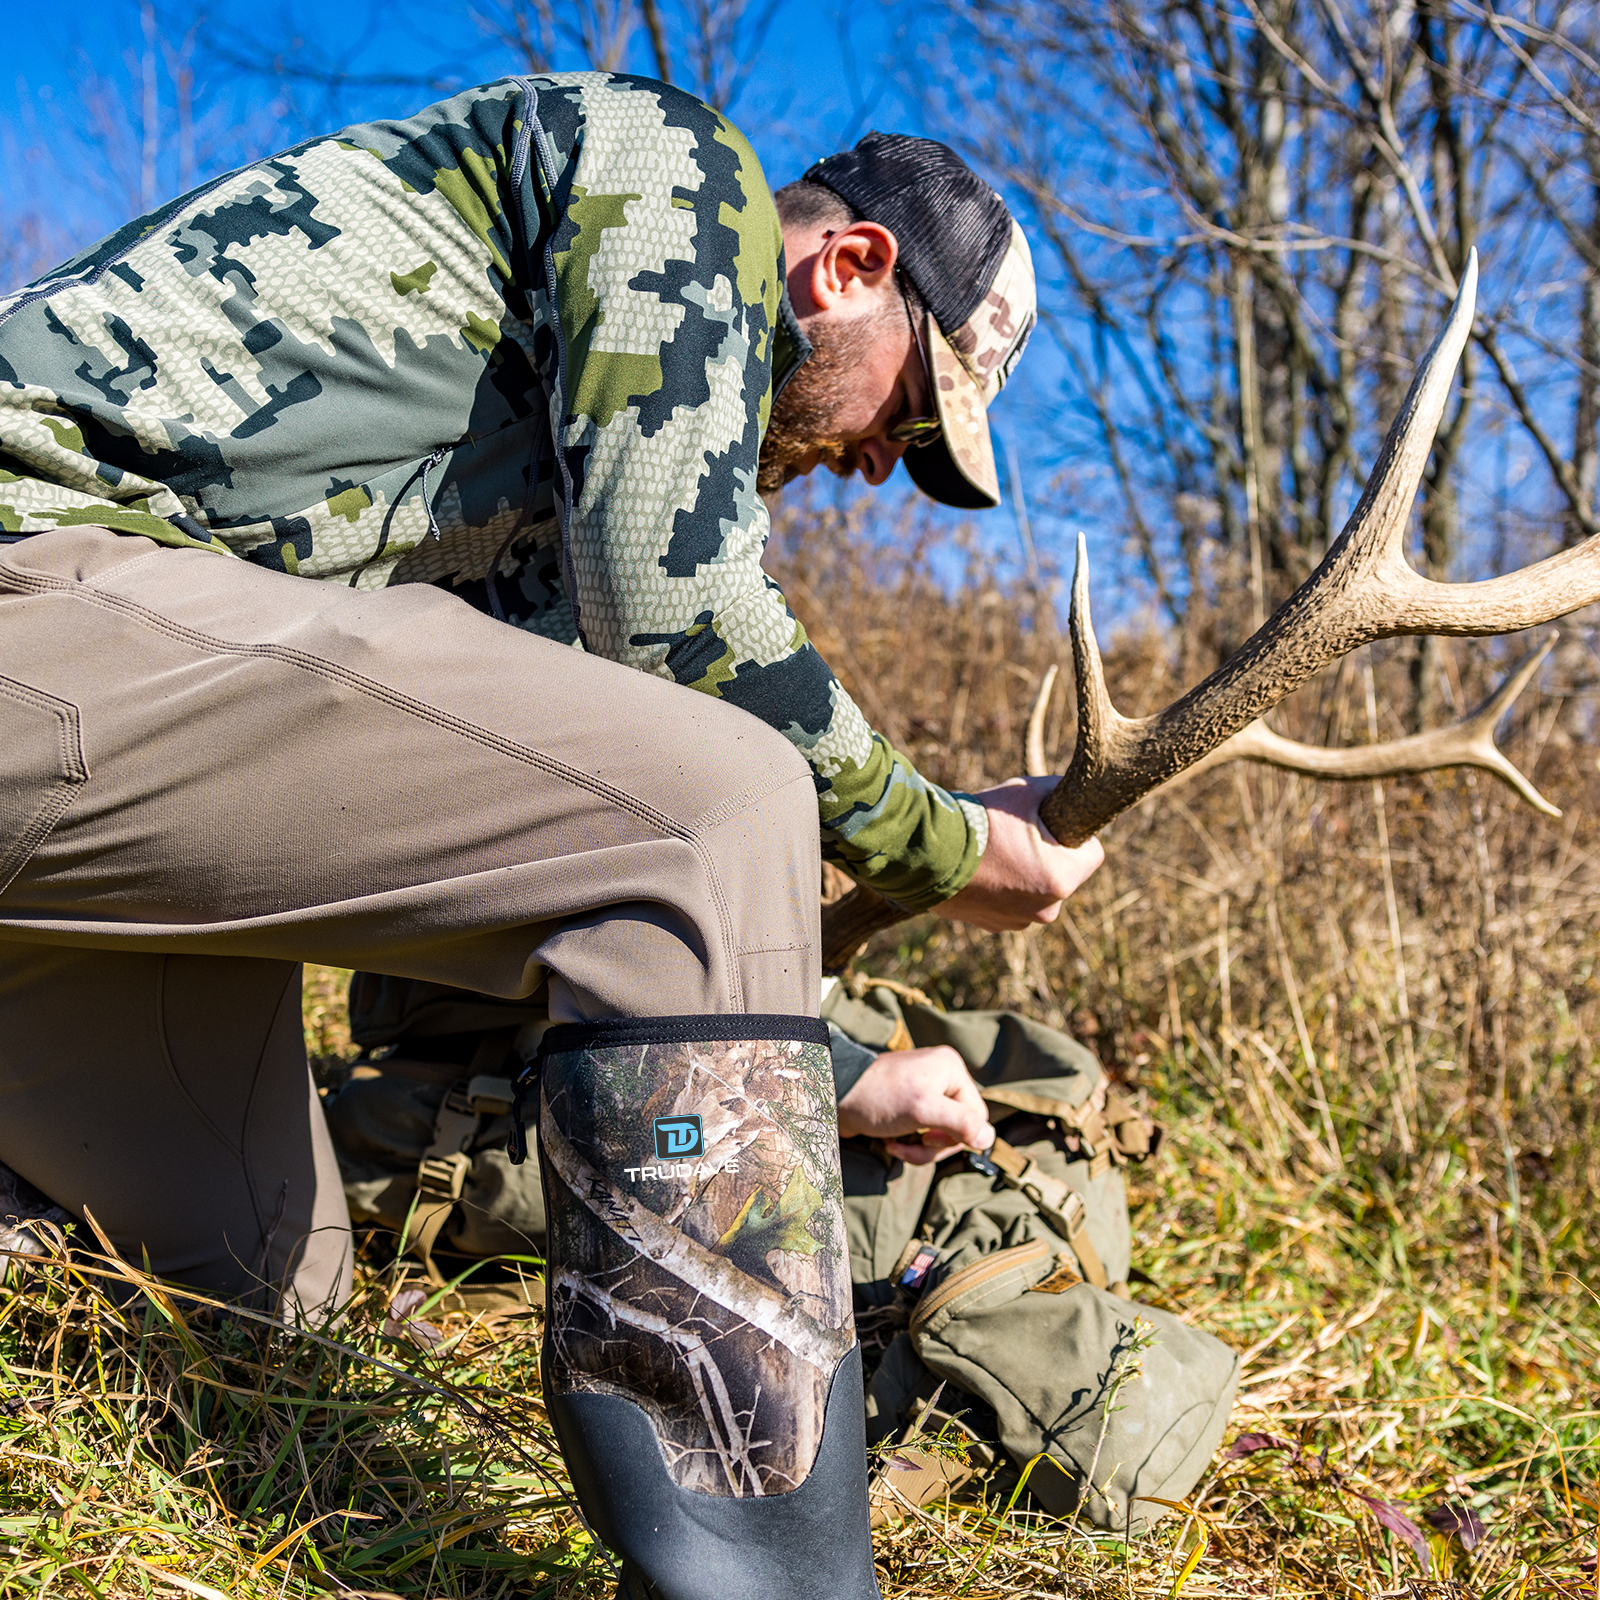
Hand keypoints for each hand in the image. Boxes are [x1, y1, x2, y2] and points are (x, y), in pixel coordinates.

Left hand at [835, 1046, 992, 1163]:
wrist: (833, 1095)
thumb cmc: (878, 1098)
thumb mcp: (923, 1110)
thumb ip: (960, 1123)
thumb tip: (989, 1139)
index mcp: (951, 1069)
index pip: (977, 1116)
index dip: (958, 1136)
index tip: (929, 1139)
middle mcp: (941, 1077)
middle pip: (960, 1128)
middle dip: (935, 1145)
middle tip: (912, 1145)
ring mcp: (924, 1092)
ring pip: (941, 1136)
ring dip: (920, 1149)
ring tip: (896, 1146)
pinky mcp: (908, 1108)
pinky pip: (922, 1135)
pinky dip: (909, 1145)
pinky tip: (891, 1143)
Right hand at [936, 776, 1103, 931]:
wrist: (926, 852)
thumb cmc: (979, 822)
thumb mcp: (1024, 792)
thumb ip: (1056, 789)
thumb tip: (1068, 789)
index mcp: (1061, 879)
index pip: (1092, 854)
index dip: (1075, 834)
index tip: (1051, 824)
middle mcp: (1046, 909)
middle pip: (1063, 874)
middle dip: (1048, 856)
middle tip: (1017, 836)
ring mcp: (1018, 922)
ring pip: (1036, 891)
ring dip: (1025, 875)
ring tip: (995, 853)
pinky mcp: (994, 927)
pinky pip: (1011, 905)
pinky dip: (1002, 890)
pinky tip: (981, 870)